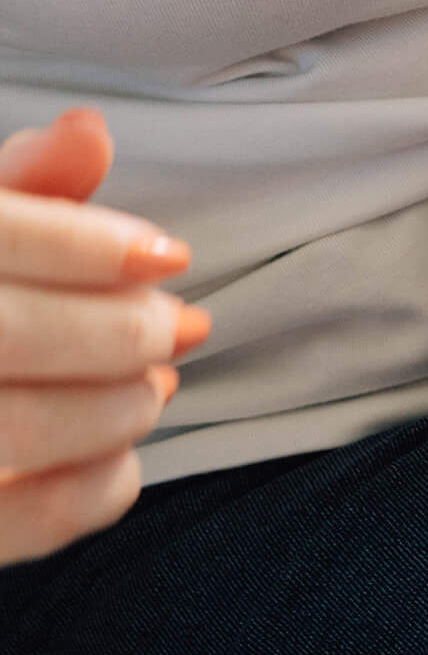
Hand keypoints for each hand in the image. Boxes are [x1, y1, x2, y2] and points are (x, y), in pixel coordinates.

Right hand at [0, 109, 206, 565]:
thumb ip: (35, 184)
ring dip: (114, 409)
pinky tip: (121, 456)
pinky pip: (13, 527)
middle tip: (182, 327)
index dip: (84, 245)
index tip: (173, 256)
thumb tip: (88, 127)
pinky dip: (90, 490)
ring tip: (152, 387)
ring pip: (14, 430)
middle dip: (117, 333)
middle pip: (6, 333)